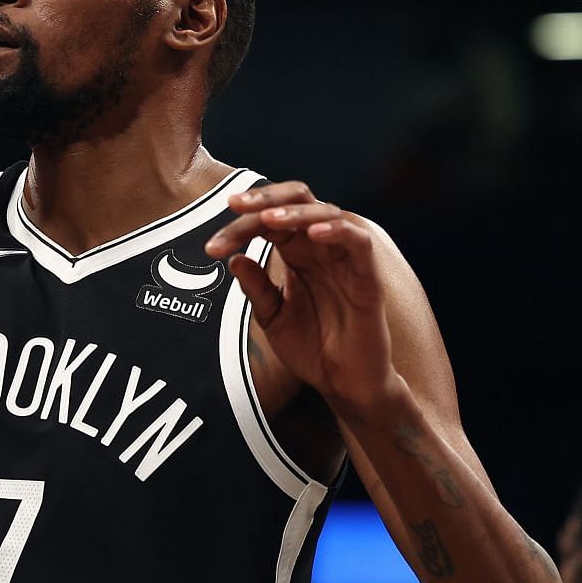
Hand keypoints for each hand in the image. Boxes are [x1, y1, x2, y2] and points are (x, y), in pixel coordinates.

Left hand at [206, 181, 397, 423]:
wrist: (344, 384)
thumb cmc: (312, 348)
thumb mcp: (273, 318)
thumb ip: (256, 288)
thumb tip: (233, 260)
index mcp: (297, 253)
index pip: (267, 222)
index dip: (239, 226)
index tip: (213, 245)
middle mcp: (321, 249)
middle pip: (297, 202)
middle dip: (264, 198)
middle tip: (235, 205)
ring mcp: (345, 260)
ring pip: (327, 213)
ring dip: (296, 212)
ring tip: (268, 219)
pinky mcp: (368, 277)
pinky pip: (358, 242)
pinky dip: (338, 231)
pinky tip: (313, 233)